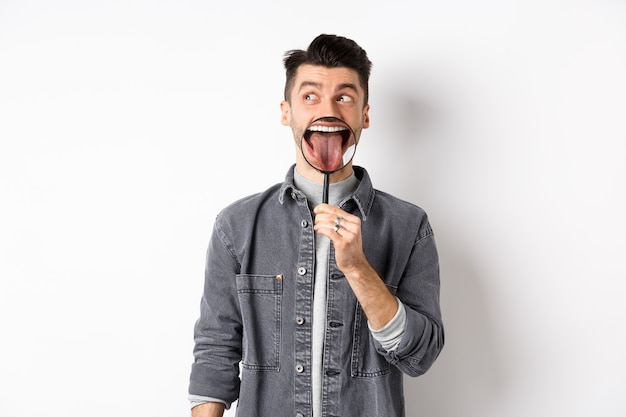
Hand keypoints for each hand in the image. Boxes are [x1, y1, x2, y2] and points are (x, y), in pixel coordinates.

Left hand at [313, 203, 397, 328]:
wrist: (355, 264)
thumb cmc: (350, 248)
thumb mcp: (348, 231)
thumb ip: (340, 222)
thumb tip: (324, 213)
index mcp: (355, 221)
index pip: (337, 210)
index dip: (324, 208)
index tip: (317, 209)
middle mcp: (353, 226)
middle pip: (332, 215)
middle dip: (320, 216)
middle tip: (315, 220)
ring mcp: (349, 235)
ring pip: (329, 223)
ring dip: (319, 223)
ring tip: (316, 226)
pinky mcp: (343, 243)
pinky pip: (329, 231)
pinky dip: (321, 229)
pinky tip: (318, 230)